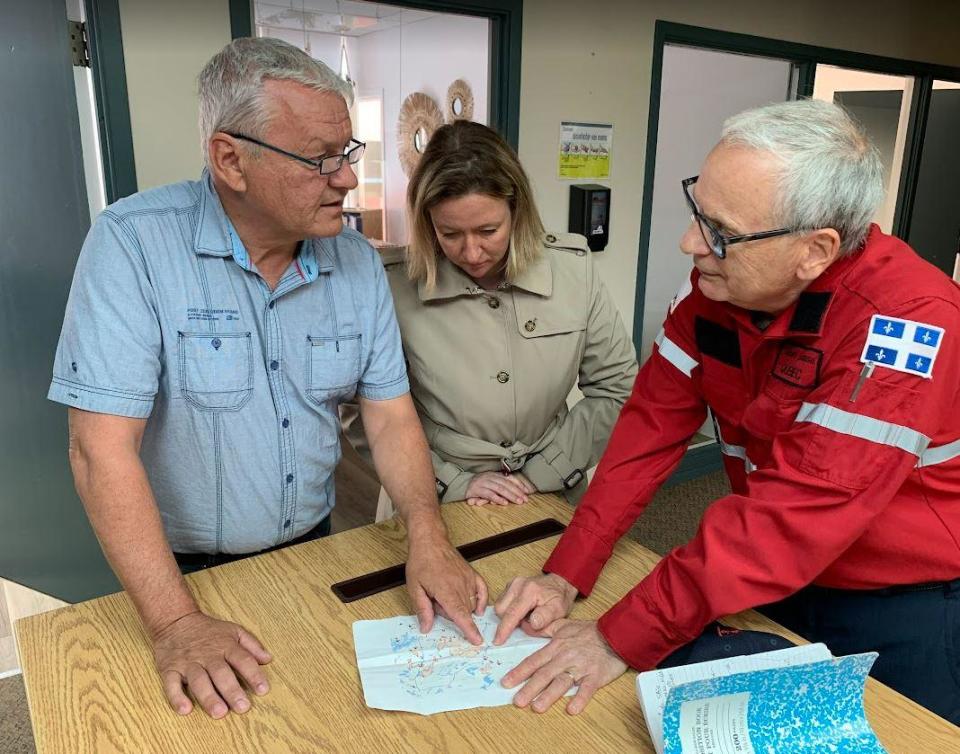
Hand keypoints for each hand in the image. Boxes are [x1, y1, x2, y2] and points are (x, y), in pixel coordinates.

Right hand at [151, 610, 271, 717]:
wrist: (176, 621)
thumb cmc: (209, 630)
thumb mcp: (234, 630)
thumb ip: (252, 645)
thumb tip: (268, 659)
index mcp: (225, 645)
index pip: (242, 660)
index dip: (253, 674)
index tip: (263, 690)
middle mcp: (208, 655)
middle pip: (221, 673)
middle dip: (232, 691)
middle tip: (242, 707)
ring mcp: (188, 663)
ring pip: (199, 681)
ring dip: (209, 697)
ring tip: (219, 712)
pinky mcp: (170, 669)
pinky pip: (171, 684)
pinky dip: (177, 697)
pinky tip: (185, 710)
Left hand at [406, 532, 488, 644]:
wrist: (430, 541)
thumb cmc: (420, 563)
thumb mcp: (414, 587)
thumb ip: (422, 609)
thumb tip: (426, 628)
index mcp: (446, 591)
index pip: (460, 615)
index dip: (469, 629)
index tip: (477, 641)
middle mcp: (460, 586)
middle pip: (464, 611)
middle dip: (451, 614)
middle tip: (436, 602)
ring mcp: (468, 579)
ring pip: (472, 603)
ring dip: (461, 607)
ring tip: (446, 596)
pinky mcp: (472, 573)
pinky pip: (482, 590)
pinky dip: (482, 600)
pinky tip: (478, 607)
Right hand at [465, 471, 534, 505]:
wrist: (462, 484)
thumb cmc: (479, 485)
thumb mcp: (491, 482)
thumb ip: (501, 485)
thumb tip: (518, 490)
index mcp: (495, 474)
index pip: (509, 478)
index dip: (519, 484)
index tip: (527, 491)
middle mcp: (490, 477)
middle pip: (506, 484)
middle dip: (517, 492)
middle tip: (525, 499)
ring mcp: (483, 482)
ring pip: (499, 488)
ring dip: (510, 495)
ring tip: (518, 501)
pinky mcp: (477, 489)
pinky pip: (489, 494)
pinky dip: (497, 498)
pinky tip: (504, 503)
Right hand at [493, 573, 576, 643]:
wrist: (559, 582)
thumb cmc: (559, 597)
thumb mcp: (558, 609)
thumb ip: (545, 617)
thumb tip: (532, 624)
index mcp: (529, 591)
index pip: (512, 613)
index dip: (504, 629)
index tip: (498, 641)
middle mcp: (517, 585)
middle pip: (501, 609)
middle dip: (508, 622)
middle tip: (525, 623)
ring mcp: (512, 584)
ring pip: (500, 606)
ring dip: (508, 616)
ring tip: (525, 616)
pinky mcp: (510, 585)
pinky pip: (502, 602)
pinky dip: (508, 610)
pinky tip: (521, 611)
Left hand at [502, 619, 626, 713]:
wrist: (615, 633)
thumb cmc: (589, 631)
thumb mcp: (564, 625)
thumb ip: (545, 628)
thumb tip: (525, 625)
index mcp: (556, 647)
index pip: (534, 661)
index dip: (519, 672)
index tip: (506, 682)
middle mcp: (565, 657)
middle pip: (544, 674)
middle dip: (529, 688)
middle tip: (517, 701)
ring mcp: (580, 667)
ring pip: (562, 682)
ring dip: (549, 695)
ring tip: (537, 707)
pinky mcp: (596, 675)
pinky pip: (587, 688)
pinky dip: (580, 699)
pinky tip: (571, 709)